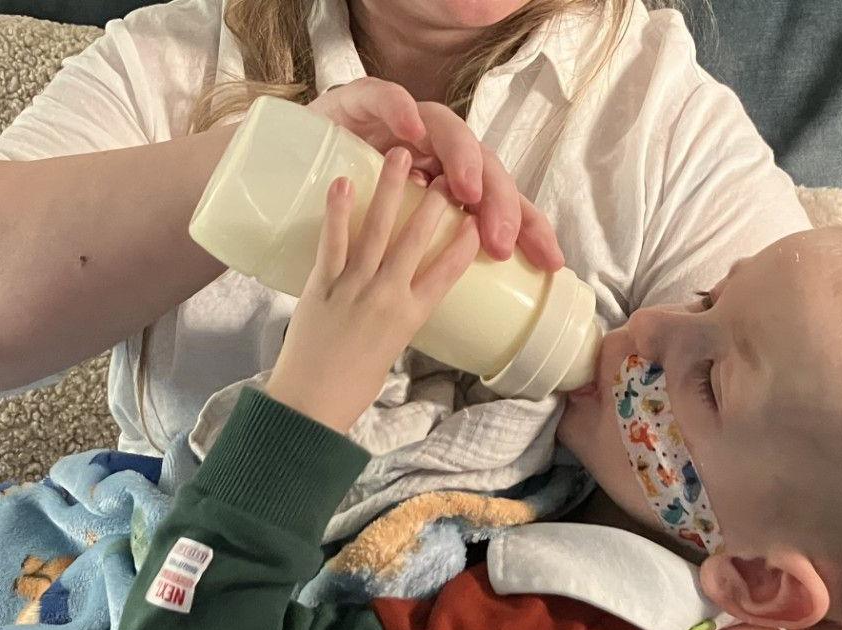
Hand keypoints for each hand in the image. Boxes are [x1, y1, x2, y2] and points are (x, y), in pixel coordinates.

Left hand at [265, 148, 480, 430]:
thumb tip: (399, 290)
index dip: (464, 242)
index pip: (447, 272)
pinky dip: (337, 210)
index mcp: (410, 318)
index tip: (477, 217)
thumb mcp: (390, 351)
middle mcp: (387, 298)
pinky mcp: (322, 287)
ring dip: (391, 189)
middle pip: (416, 241)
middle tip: (446, 172)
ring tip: (403, 155)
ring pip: (378, 231)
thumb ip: (396, 316)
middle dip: (434, 203)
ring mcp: (354, 290)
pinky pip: (332, 241)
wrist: (310, 408)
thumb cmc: (351, 388)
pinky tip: (343, 180)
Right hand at [309, 78, 564, 268]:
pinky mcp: (365, 100)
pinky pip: (385, 100)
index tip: (551, 262)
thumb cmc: (347, 212)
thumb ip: (423, 266)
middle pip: (485, 164)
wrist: (290, 156)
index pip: (504, 199)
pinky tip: (411, 132)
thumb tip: (457, 316)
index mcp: (454, 177)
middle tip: (499, 238)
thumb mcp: (393, 243)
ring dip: (459, 157)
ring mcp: (407, 120)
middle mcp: (439, 144)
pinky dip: (399, 112)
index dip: (531, 226)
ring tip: (464, 189)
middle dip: (498, 200)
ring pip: (447, 131)